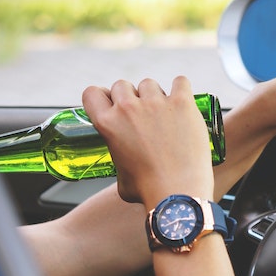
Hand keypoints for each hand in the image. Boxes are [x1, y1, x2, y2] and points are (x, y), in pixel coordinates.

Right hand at [82, 76, 214, 209]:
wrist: (178, 193)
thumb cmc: (149, 191)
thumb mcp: (120, 177)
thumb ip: (120, 159)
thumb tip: (127, 163)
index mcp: (108, 124)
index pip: (92, 93)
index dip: (103, 97)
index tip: (113, 104)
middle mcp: (128, 108)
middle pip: (122, 85)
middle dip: (131, 98)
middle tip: (143, 116)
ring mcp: (156, 103)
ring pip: (150, 84)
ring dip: (155, 96)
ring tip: (166, 116)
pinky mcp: (182, 103)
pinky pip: (180, 82)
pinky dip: (181, 90)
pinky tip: (183, 103)